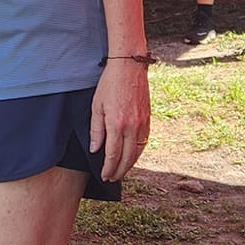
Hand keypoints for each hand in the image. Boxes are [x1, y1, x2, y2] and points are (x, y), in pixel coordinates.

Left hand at [92, 56, 150, 181]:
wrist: (129, 67)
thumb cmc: (109, 84)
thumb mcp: (96, 106)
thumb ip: (96, 129)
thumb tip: (96, 149)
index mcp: (116, 123)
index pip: (113, 154)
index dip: (108, 168)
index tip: (104, 175)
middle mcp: (132, 126)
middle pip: (127, 158)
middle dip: (119, 171)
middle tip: (111, 178)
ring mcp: (142, 123)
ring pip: (137, 152)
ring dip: (130, 165)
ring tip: (121, 171)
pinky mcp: (148, 119)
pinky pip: (144, 142)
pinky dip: (138, 152)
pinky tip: (132, 156)